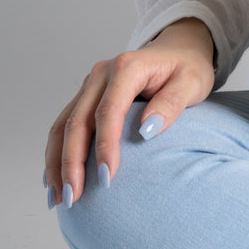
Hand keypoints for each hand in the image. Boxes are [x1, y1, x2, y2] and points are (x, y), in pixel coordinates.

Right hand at [45, 18, 215, 206]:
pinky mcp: (87, 96)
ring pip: (63, 126)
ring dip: (57, 163)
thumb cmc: (189, 68)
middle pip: (77, 122)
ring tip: (59, 197)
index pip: (108, 112)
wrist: (180, 50)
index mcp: (127, 68)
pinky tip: (56, 179)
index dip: (104, 146)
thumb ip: (171, 104)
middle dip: (72, 163)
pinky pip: (65, 125)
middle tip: (74, 198)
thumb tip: (146, 131)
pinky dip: (58, 153)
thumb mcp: (192, 83)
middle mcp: (101, 74)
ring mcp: (91, 84)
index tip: (106, 177)